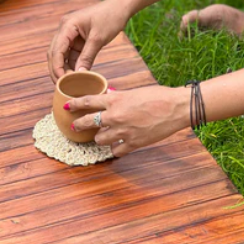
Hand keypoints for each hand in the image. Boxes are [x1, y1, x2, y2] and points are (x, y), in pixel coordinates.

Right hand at [47, 0, 129, 81]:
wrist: (120, 7)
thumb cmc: (110, 17)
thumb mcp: (98, 39)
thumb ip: (87, 56)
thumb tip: (79, 74)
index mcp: (67, 25)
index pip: (56, 49)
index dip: (56, 67)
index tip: (61, 81)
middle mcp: (65, 29)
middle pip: (54, 53)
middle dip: (56, 70)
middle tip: (61, 86)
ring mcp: (70, 34)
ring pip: (61, 55)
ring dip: (64, 69)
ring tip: (68, 84)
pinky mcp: (77, 40)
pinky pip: (71, 55)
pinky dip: (72, 65)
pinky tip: (75, 77)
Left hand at [66, 85, 189, 155]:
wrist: (175, 108)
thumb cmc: (158, 96)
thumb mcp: (134, 92)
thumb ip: (119, 97)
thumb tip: (109, 97)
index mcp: (115, 99)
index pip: (87, 101)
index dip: (75, 105)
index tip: (67, 107)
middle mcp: (115, 115)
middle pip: (88, 122)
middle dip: (79, 125)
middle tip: (76, 126)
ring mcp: (123, 131)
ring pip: (100, 139)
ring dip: (101, 138)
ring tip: (106, 135)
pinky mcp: (133, 143)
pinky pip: (116, 150)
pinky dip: (116, 148)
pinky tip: (119, 145)